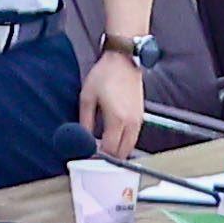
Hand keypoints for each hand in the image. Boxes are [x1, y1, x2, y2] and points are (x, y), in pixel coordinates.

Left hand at [82, 45, 154, 160]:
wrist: (123, 62)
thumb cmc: (104, 76)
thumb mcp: (87, 98)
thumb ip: (85, 120)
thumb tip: (82, 137)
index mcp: (117, 119)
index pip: (110, 148)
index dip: (98, 157)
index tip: (87, 159)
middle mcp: (131, 122)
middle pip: (122, 152)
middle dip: (109, 158)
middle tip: (94, 160)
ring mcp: (139, 120)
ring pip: (130, 146)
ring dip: (118, 152)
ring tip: (102, 153)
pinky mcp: (141, 116)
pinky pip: (134, 137)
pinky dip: (124, 143)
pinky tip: (113, 142)